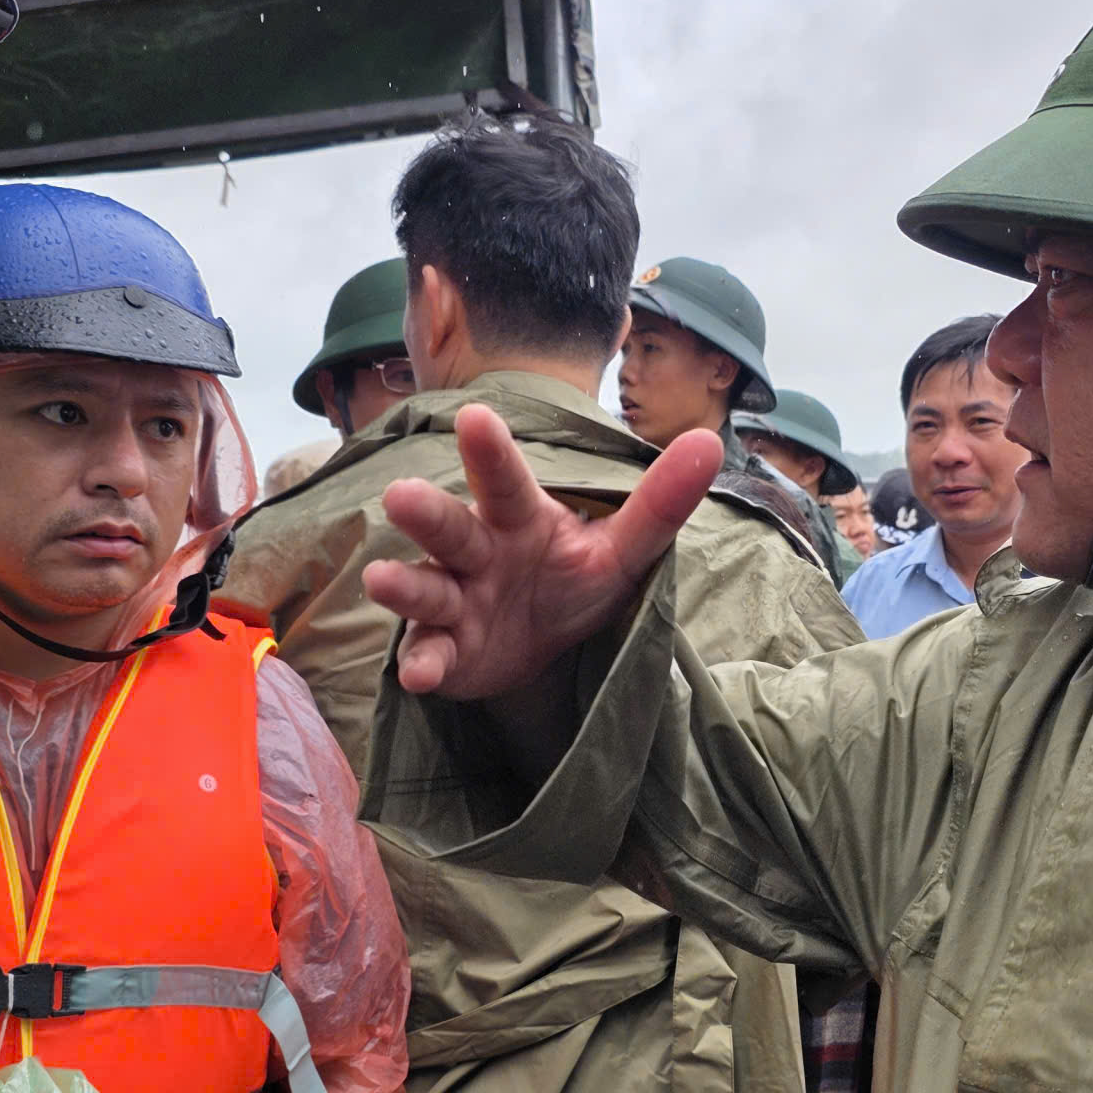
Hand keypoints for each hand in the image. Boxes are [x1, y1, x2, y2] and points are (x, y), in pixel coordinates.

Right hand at [361, 404, 719, 699]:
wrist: (541, 648)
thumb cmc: (571, 578)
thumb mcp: (622, 548)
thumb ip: (659, 501)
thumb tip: (710, 441)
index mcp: (519, 518)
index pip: (506, 481)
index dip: (491, 452)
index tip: (473, 417)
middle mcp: (478, 552)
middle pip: (451, 527)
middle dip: (427, 513)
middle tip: (400, 495)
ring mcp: (455, 601)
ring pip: (426, 587)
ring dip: (405, 585)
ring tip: (381, 579)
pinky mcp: (445, 650)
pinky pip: (428, 654)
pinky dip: (422, 663)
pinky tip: (418, 675)